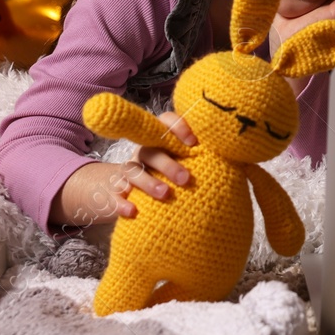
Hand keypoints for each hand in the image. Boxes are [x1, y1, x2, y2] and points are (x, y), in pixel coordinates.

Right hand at [47, 111, 195, 226]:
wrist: (106, 192)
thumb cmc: (154, 177)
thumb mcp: (170, 165)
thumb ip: (192, 161)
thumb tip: (228, 161)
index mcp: (157, 143)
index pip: (164, 123)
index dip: (177, 127)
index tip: (194, 143)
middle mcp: (140, 154)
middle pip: (151, 151)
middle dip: (169, 163)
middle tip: (186, 178)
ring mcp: (124, 174)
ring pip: (133, 172)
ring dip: (149, 182)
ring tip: (165, 194)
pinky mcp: (111, 194)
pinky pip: (114, 197)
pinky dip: (122, 203)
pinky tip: (132, 211)